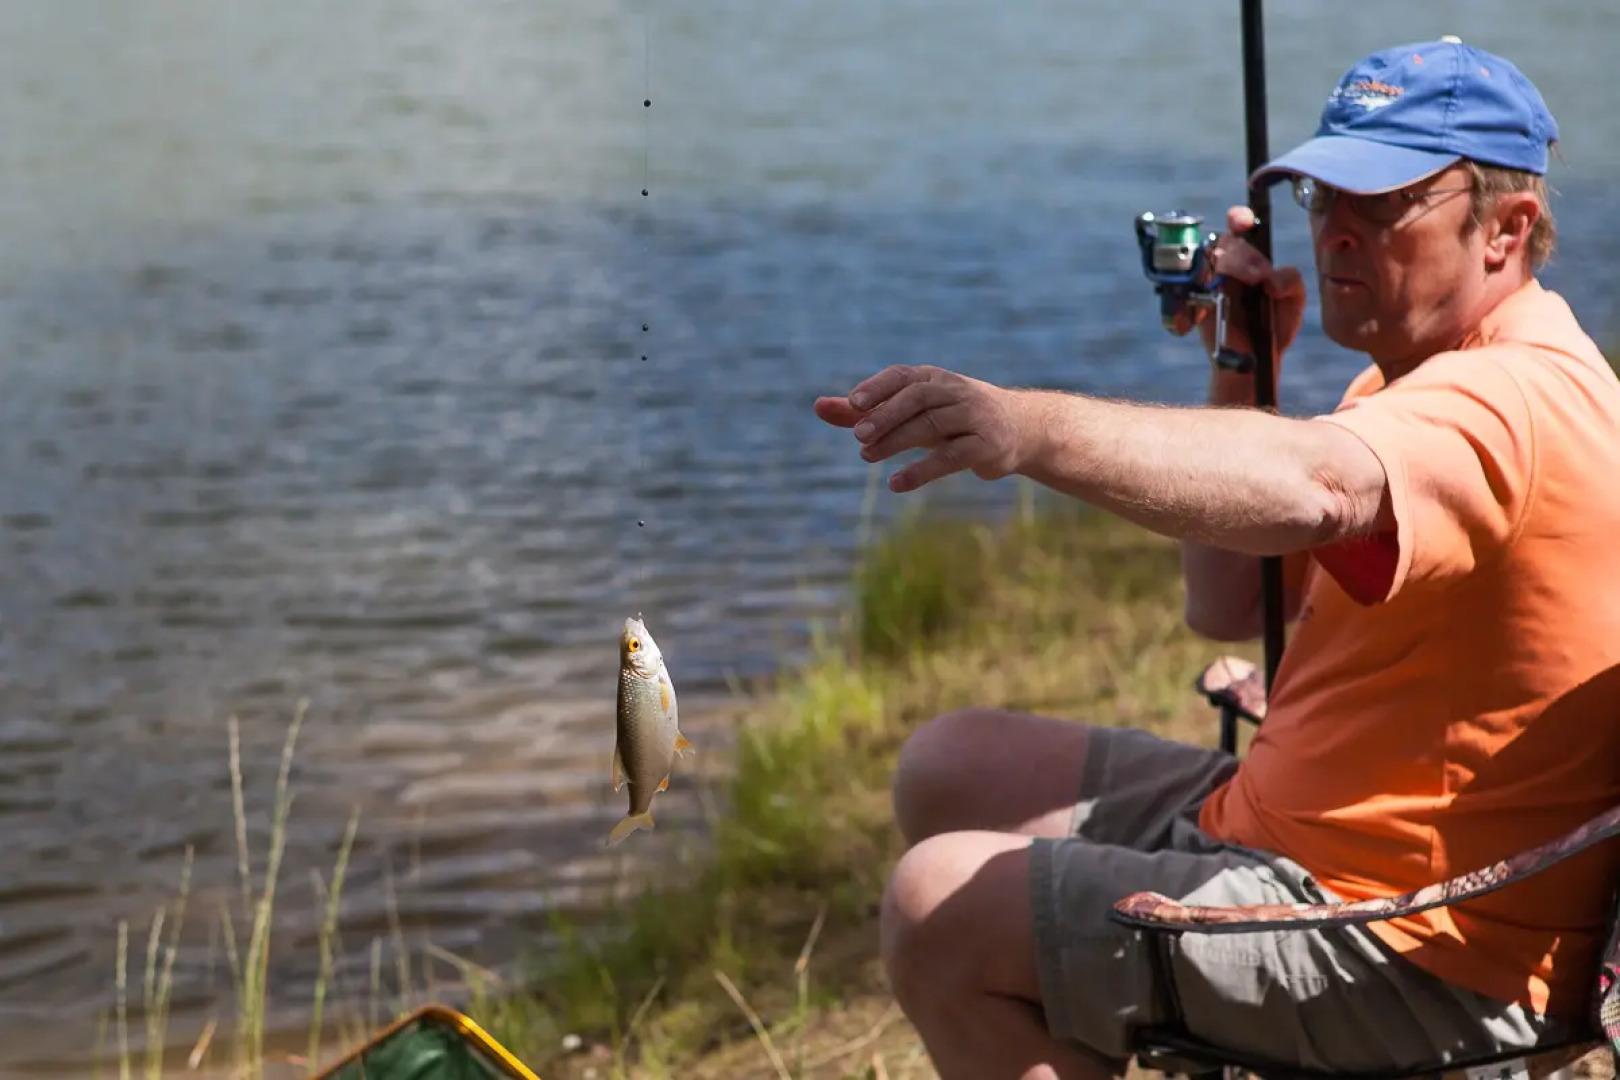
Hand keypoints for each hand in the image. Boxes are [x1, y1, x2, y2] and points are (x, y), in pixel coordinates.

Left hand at [813, 365, 1035, 492]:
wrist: (1020, 430)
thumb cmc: (953, 418)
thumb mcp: (910, 411)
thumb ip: (865, 411)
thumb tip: (818, 407)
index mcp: (935, 378)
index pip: (903, 376)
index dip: (878, 387)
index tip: (852, 405)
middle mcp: (956, 392)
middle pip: (918, 398)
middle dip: (886, 415)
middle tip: (857, 436)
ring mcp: (974, 417)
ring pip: (933, 425)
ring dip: (898, 440)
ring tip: (867, 456)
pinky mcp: (987, 446)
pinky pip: (952, 458)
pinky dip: (922, 470)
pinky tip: (896, 484)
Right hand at [1174, 205, 1306, 369]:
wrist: (1256, 361)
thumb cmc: (1274, 328)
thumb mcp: (1293, 301)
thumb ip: (1291, 281)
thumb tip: (1272, 279)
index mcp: (1249, 258)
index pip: (1238, 228)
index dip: (1238, 219)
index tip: (1244, 223)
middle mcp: (1226, 266)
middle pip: (1223, 242)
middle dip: (1244, 254)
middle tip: (1261, 276)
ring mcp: (1207, 283)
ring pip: (1205, 259)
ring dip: (1228, 266)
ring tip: (1252, 284)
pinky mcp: (1192, 302)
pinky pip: (1185, 286)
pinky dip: (1198, 287)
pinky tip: (1216, 298)